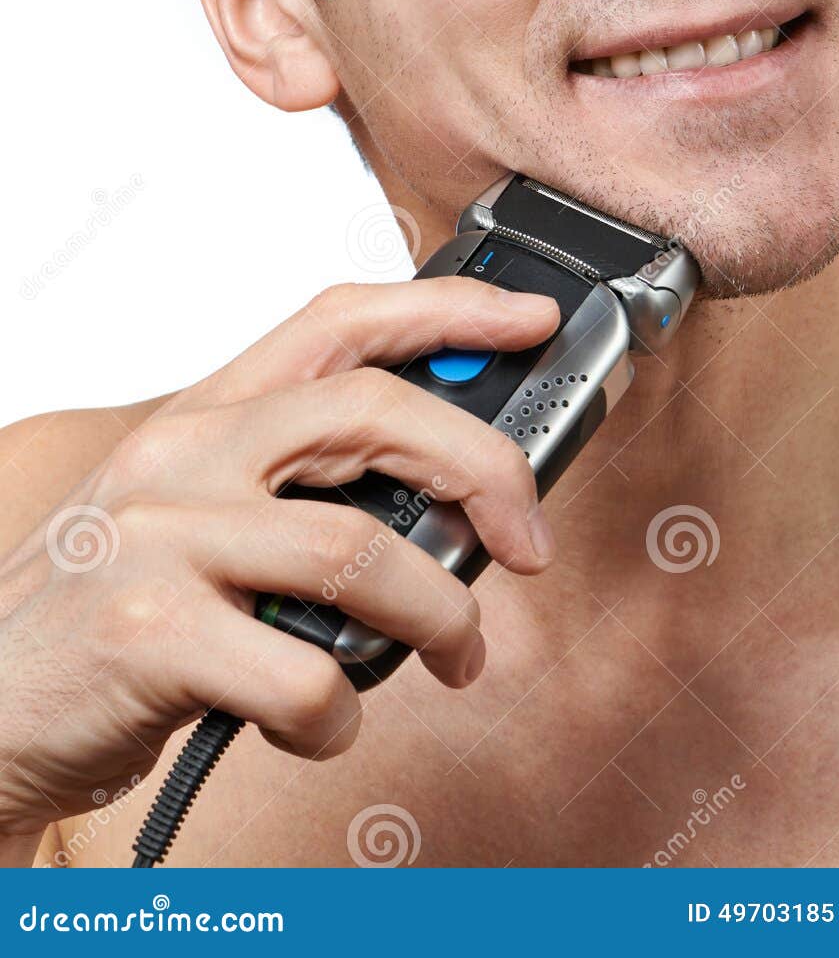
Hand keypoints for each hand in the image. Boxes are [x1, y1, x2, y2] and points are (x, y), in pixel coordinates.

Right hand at [0, 278, 558, 845]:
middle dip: (485, 469)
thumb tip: (452, 492)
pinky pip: (303, 676)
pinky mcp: (148, 634)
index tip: (528, 320)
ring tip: (455, 654)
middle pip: (374, 412)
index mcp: (206, 413)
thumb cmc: (111, 611)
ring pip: (360, 550)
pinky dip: (344, 715)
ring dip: (440, 614)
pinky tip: (326, 725)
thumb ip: (297, 486)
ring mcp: (161, 536)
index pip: (338, 320)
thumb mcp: (194, 513)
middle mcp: (183, 453)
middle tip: (530, 542)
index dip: (446, 309)